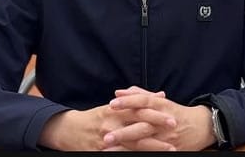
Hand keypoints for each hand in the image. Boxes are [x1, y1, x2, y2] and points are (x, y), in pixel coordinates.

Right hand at [38, 87, 176, 150]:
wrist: (69, 130)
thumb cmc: (95, 117)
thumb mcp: (115, 106)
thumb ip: (138, 100)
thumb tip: (161, 94)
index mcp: (116, 110)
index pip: (140, 111)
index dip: (157, 115)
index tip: (173, 119)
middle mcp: (112, 124)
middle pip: (139, 128)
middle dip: (158, 132)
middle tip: (175, 134)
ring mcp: (108, 139)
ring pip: (133, 144)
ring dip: (152, 148)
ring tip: (169, 150)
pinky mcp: (103, 151)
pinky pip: (122, 154)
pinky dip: (136, 155)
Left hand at [102, 86, 215, 150]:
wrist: (203, 127)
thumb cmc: (177, 112)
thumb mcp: (161, 101)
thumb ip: (139, 94)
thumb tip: (118, 92)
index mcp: (162, 106)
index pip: (143, 102)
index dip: (128, 102)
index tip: (111, 104)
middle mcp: (163, 122)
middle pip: (142, 126)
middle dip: (123, 132)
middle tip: (105, 136)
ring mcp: (166, 138)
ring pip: (144, 143)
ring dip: (126, 147)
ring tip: (109, 149)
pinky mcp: (168, 150)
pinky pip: (151, 152)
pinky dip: (136, 154)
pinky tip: (123, 155)